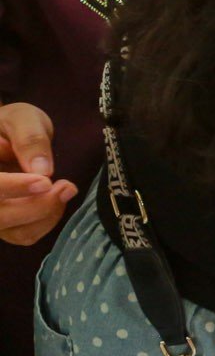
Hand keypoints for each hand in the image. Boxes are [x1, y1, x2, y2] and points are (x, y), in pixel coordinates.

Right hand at [0, 104, 76, 247]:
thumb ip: (30, 139)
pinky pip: (27, 235)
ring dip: (47, 214)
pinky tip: (58, 198)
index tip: (45, 181)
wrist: (17, 138)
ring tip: (66, 187)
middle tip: (66, 186)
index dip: (12, 187)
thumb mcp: (23, 119)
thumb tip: (42, 170)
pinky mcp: (7, 226)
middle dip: (36, 206)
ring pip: (15, 232)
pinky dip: (48, 220)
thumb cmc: (17, 126)